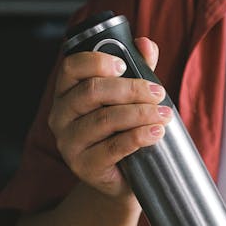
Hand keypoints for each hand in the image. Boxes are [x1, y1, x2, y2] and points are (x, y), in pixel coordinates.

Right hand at [48, 37, 171, 199]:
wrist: (122, 181)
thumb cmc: (122, 133)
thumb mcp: (129, 99)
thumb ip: (137, 69)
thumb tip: (146, 44)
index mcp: (66, 93)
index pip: (71, 67)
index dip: (97, 62)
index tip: (124, 65)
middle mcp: (61, 116)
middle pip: (92, 92)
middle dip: (130, 89)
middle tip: (159, 93)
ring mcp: (69, 143)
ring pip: (104, 119)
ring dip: (140, 114)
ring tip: (164, 114)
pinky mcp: (84, 166)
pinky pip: (114, 147)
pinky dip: (138, 137)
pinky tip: (156, 132)